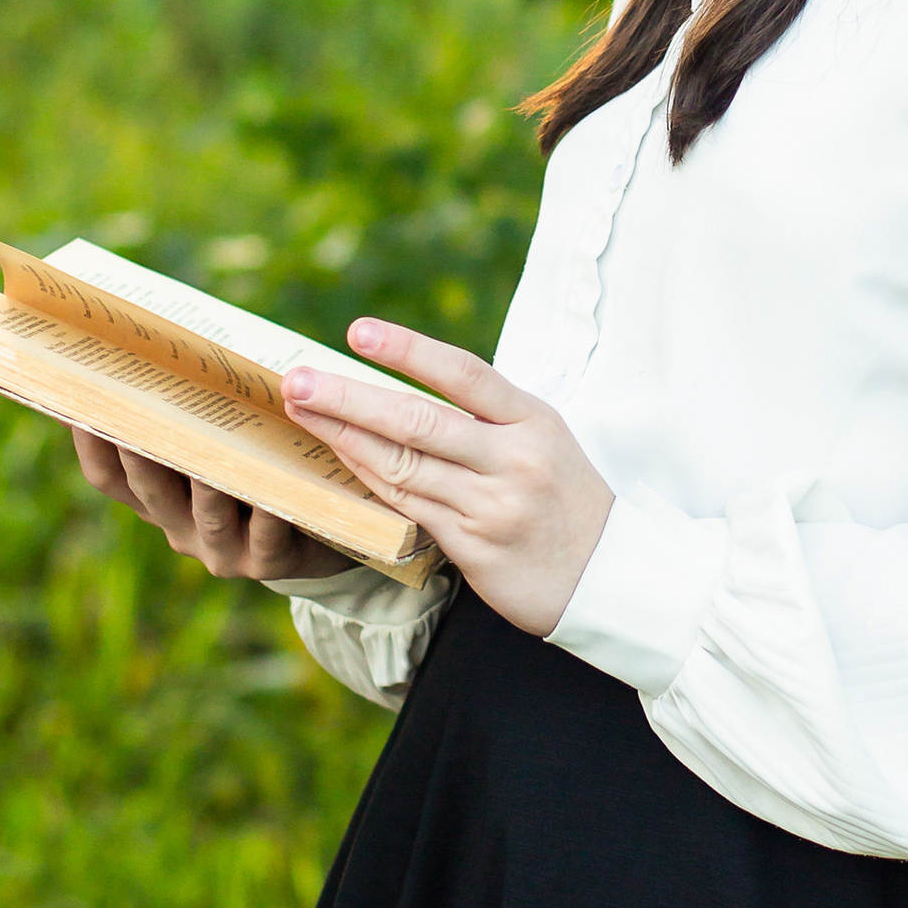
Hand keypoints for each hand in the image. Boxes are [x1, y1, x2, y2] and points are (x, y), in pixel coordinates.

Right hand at [68, 428, 355, 584]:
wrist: (319, 532)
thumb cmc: (258, 471)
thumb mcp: (219, 448)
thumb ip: (192, 419)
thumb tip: (157, 353)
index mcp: (160, 500)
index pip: (108, 477)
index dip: (91, 445)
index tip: (78, 402)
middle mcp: (180, 528)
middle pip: (151, 491)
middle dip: (141, 454)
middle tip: (136, 414)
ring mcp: (222, 550)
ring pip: (209, 515)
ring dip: (205, 483)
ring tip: (208, 450)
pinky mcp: (269, 562)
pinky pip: (268, 536)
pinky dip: (268, 513)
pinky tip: (274, 491)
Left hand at [280, 322, 612, 638]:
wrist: (610, 575)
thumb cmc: (565, 499)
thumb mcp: (543, 441)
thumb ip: (487, 418)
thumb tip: (406, 389)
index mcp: (533, 420)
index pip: (464, 374)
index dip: (409, 351)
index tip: (359, 332)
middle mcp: (514, 458)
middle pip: (418, 420)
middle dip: (349, 398)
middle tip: (298, 379)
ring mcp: (493, 505)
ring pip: (403, 465)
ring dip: (344, 437)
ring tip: (301, 412)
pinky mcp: (476, 547)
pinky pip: (408, 506)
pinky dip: (368, 479)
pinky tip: (338, 458)